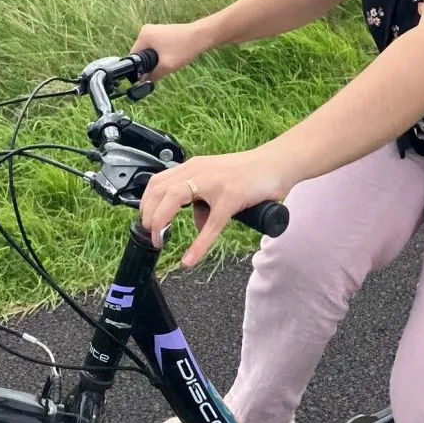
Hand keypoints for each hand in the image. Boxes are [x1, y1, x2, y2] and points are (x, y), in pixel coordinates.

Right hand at [130, 21, 211, 81]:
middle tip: (160, 71)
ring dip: (156, 61)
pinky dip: (162, 55)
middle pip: (141, 54)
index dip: (138, 69)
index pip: (134, 57)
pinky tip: (172, 58)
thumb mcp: (165, 66)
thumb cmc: (183, 49)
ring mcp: (155, 30)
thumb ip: (152, 76)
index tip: (147, 77)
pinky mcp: (163, 33)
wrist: (202, 36)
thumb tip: (143, 83)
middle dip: (149, 65)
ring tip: (168, 64)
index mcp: (143, 35)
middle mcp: (146, 30)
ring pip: (150, 52)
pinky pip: (156, 48)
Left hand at [139, 150, 288, 267]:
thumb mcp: (218, 182)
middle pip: (159, 190)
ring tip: (161, 241)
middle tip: (151, 235)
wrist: (277, 163)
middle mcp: (199, 171)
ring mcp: (214, 183)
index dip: (146, 203)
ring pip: (173, 198)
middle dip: (148, 215)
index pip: (158, 182)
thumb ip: (204, 199)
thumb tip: (196, 223)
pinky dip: (197, 245)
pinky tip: (190, 260)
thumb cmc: (250, 173)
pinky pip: (210, 225)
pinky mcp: (231, 197)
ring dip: (161, 222)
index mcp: (194, 167)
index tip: (146, 222)